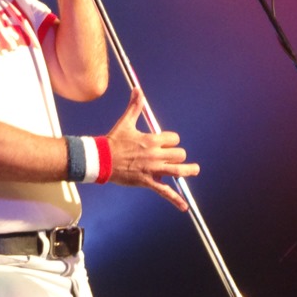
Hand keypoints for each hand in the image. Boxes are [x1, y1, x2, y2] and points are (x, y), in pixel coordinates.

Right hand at [105, 87, 200, 210]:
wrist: (101, 159)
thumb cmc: (113, 141)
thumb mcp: (126, 122)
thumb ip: (134, 107)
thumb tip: (138, 89)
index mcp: (151, 140)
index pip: (173, 139)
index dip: (171, 140)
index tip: (165, 143)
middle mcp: (155, 154)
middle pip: (179, 154)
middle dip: (177, 155)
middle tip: (173, 157)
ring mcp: (153, 169)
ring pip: (179, 171)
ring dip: (188, 171)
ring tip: (194, 170)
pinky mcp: (148, 181)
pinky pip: (165, 191)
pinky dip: (175, 200)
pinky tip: (184, 206)